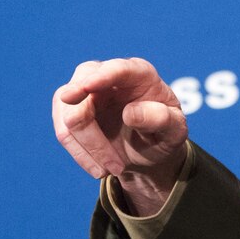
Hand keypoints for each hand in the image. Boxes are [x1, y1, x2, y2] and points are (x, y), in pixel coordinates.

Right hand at [53, 57, 188, 214]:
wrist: (148, 148)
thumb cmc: (165, 132)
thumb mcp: (175, 130)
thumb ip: (161, 119)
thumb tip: (129, 113)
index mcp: (139, 73)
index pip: (118, 69)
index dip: (103, 76)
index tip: (87, 87)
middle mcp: (108, 74)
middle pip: (84, 96)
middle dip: (94, 137)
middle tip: (117, 168)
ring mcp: (84, 90)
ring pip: (69, 118)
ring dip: (89, 150)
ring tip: (114, 169)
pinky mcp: (69, 108)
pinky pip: (64, 132)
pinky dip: (81, 155)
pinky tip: (100, 168)